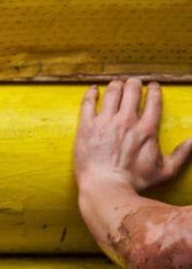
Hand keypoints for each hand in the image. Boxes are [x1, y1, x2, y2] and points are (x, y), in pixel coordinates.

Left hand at [74, 78, 191, 193]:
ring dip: (115, 85)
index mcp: (147, 129)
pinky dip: (91, 92)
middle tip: (133, 82)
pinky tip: (93, 90)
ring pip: (111, 92)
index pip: (152, 101)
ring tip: (116, 84)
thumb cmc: (136, 181)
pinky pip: (88, 102)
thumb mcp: (166, 170)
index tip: (152, 85)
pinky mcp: (87, 125)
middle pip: (131, 90)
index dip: (153, 89)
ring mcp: (105, 121)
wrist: (106, 186)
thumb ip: (181, 154)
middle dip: (134, 83)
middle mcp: (126, 121)